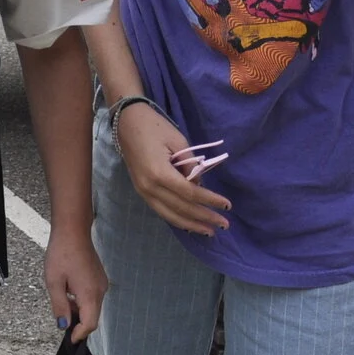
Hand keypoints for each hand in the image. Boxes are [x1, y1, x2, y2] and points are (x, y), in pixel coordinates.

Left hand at [42, 227, 106, 339]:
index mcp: (90, 293)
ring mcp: (102, 284)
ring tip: (62, 298)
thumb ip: (60, 306)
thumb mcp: (54, 282)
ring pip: (92, 307)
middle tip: (61, 319)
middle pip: (92, 317)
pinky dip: (81, 301)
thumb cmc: (61, 253)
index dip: (79, 334)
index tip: (69, 340)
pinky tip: (69, 290)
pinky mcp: (100, 278)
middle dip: (77, 323)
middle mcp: (100, 291)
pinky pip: (92, 297)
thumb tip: (63, 325)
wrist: (73, 232)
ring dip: (78, 310)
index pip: (90, 324)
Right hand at [114, 100, 230, 236]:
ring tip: (209, 231)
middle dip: (204, 218)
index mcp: (159, 173)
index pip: (190, 193)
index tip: (227, 205)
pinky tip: (190, 224)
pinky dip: (177, 219)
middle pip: (181, 208)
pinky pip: (161, 210)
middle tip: (224, 225)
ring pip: (170, 215)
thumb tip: (200, 186)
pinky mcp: (141, 191)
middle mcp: (149, 187)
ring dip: (191, 225)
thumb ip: (191, 165)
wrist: (126, 123)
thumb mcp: (179, 141)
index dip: (210, 201)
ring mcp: (143, 191)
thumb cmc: (154, 127)